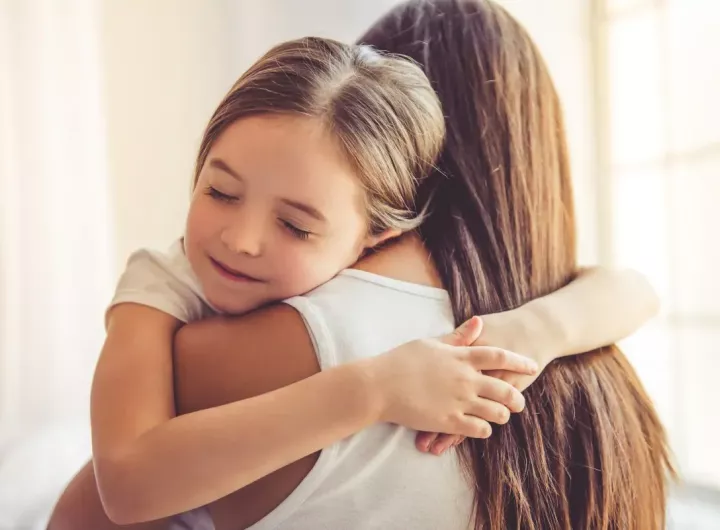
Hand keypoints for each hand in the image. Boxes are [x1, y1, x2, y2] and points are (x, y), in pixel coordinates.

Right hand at [367, 316, 538, 438]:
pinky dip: (485, 430)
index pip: (499, 356)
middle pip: (505, 388)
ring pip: (496, 412)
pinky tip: (482, 428)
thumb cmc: (402, 360)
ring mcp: (458, 401)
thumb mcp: (431, 342)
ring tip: (501, 416)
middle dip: (517, 397)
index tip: (533, 366)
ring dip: (503, 415)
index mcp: (461, 357)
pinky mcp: (449, 422)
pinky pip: (478, 429)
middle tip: (520, 402)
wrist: (379, 385)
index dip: (519, 361)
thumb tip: (479, 322)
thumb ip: (458, 337)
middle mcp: (465, 379)